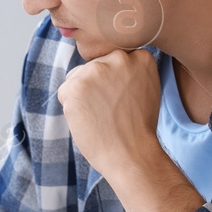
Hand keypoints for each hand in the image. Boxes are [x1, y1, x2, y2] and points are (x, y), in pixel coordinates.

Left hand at [56, 48, 160, 176]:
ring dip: (82, 96)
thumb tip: (107, 65)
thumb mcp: (147, 89)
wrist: (132, 155)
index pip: (114, 61)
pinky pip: (64, 93)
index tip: (123, 99)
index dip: (114, 82)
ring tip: (100, 116)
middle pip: (94, 67)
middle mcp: (118, 58)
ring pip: (77, 78)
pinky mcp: (75, 85)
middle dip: (97, 86)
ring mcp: (96, 70)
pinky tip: (88, 120)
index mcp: (140, 57)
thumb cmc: (138, 128)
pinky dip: (71, 108)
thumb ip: (131, 72)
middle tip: (111, 110)